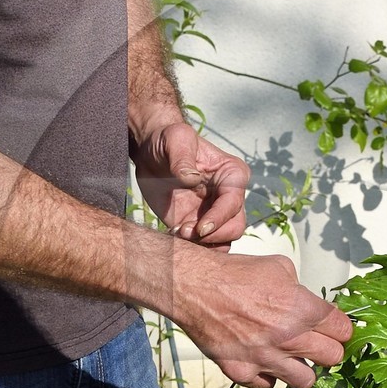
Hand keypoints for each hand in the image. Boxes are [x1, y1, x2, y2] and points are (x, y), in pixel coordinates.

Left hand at [133, 118, 248, 247]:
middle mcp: (229, 196)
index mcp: (232, 175)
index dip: (219, 218)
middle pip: (235, 228)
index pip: (234, 204)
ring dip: (203, 244)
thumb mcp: (175, 139)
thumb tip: (191, 178)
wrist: (152, 154)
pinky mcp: (199, 225)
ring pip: (224, 241)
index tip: (199, 227)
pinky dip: (194, 248)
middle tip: (184, 231)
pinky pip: (207, 246)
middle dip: (212, 235)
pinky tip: (174, 236)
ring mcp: (215, 213)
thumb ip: (182, 156)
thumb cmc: (168, 141)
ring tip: (178, 233)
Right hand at [170, 245, 351, 387]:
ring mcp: (266, 358)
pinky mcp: (244, 372)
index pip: (343, 330)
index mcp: (303, 309)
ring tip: (293, 358)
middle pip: (333, 358)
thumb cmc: (234, 274)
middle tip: (318, 344)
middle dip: (328, 350)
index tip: (335, 329)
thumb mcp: (278, 267)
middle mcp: (289, 337)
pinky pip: (268, 385)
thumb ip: (300, 289)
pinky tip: (263, 361)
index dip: (341, 329)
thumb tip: (309, 303)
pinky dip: (269, 375)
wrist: (195, 287)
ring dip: (303, 369)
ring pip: (306, 381)